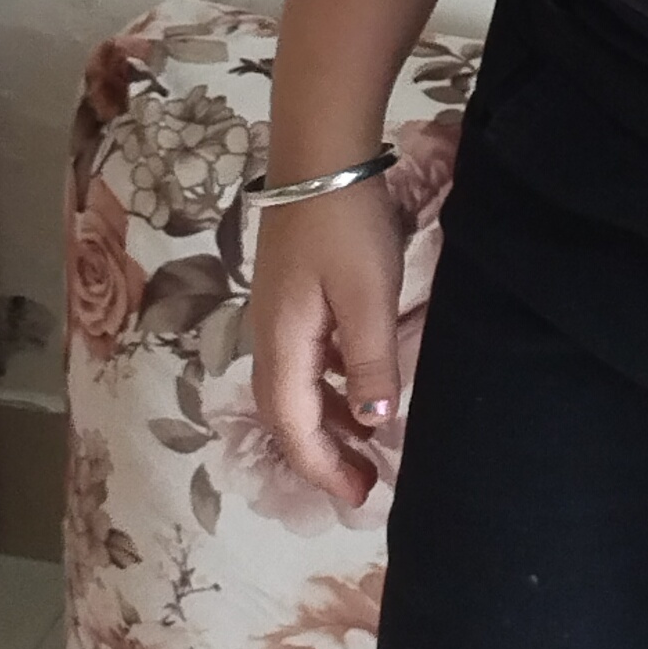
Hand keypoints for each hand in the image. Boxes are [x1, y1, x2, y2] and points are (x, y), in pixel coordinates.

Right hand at [248, 183, 407, 509]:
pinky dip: (332, 386)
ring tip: (368, 444)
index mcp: (282, 343)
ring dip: (329, 421)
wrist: (320, 153)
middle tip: (364, 483)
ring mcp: (279, 314)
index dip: (322, 467)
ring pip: (298, 386)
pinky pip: (309, 359)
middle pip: (287, 413)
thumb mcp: (368, 296)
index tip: (358, 495)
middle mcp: (270, 335)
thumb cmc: (345, 224)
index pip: (292, 426)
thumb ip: (371, 362)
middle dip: (322, 454)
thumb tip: (376, 424)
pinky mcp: (295, 294)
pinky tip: (362, 385)